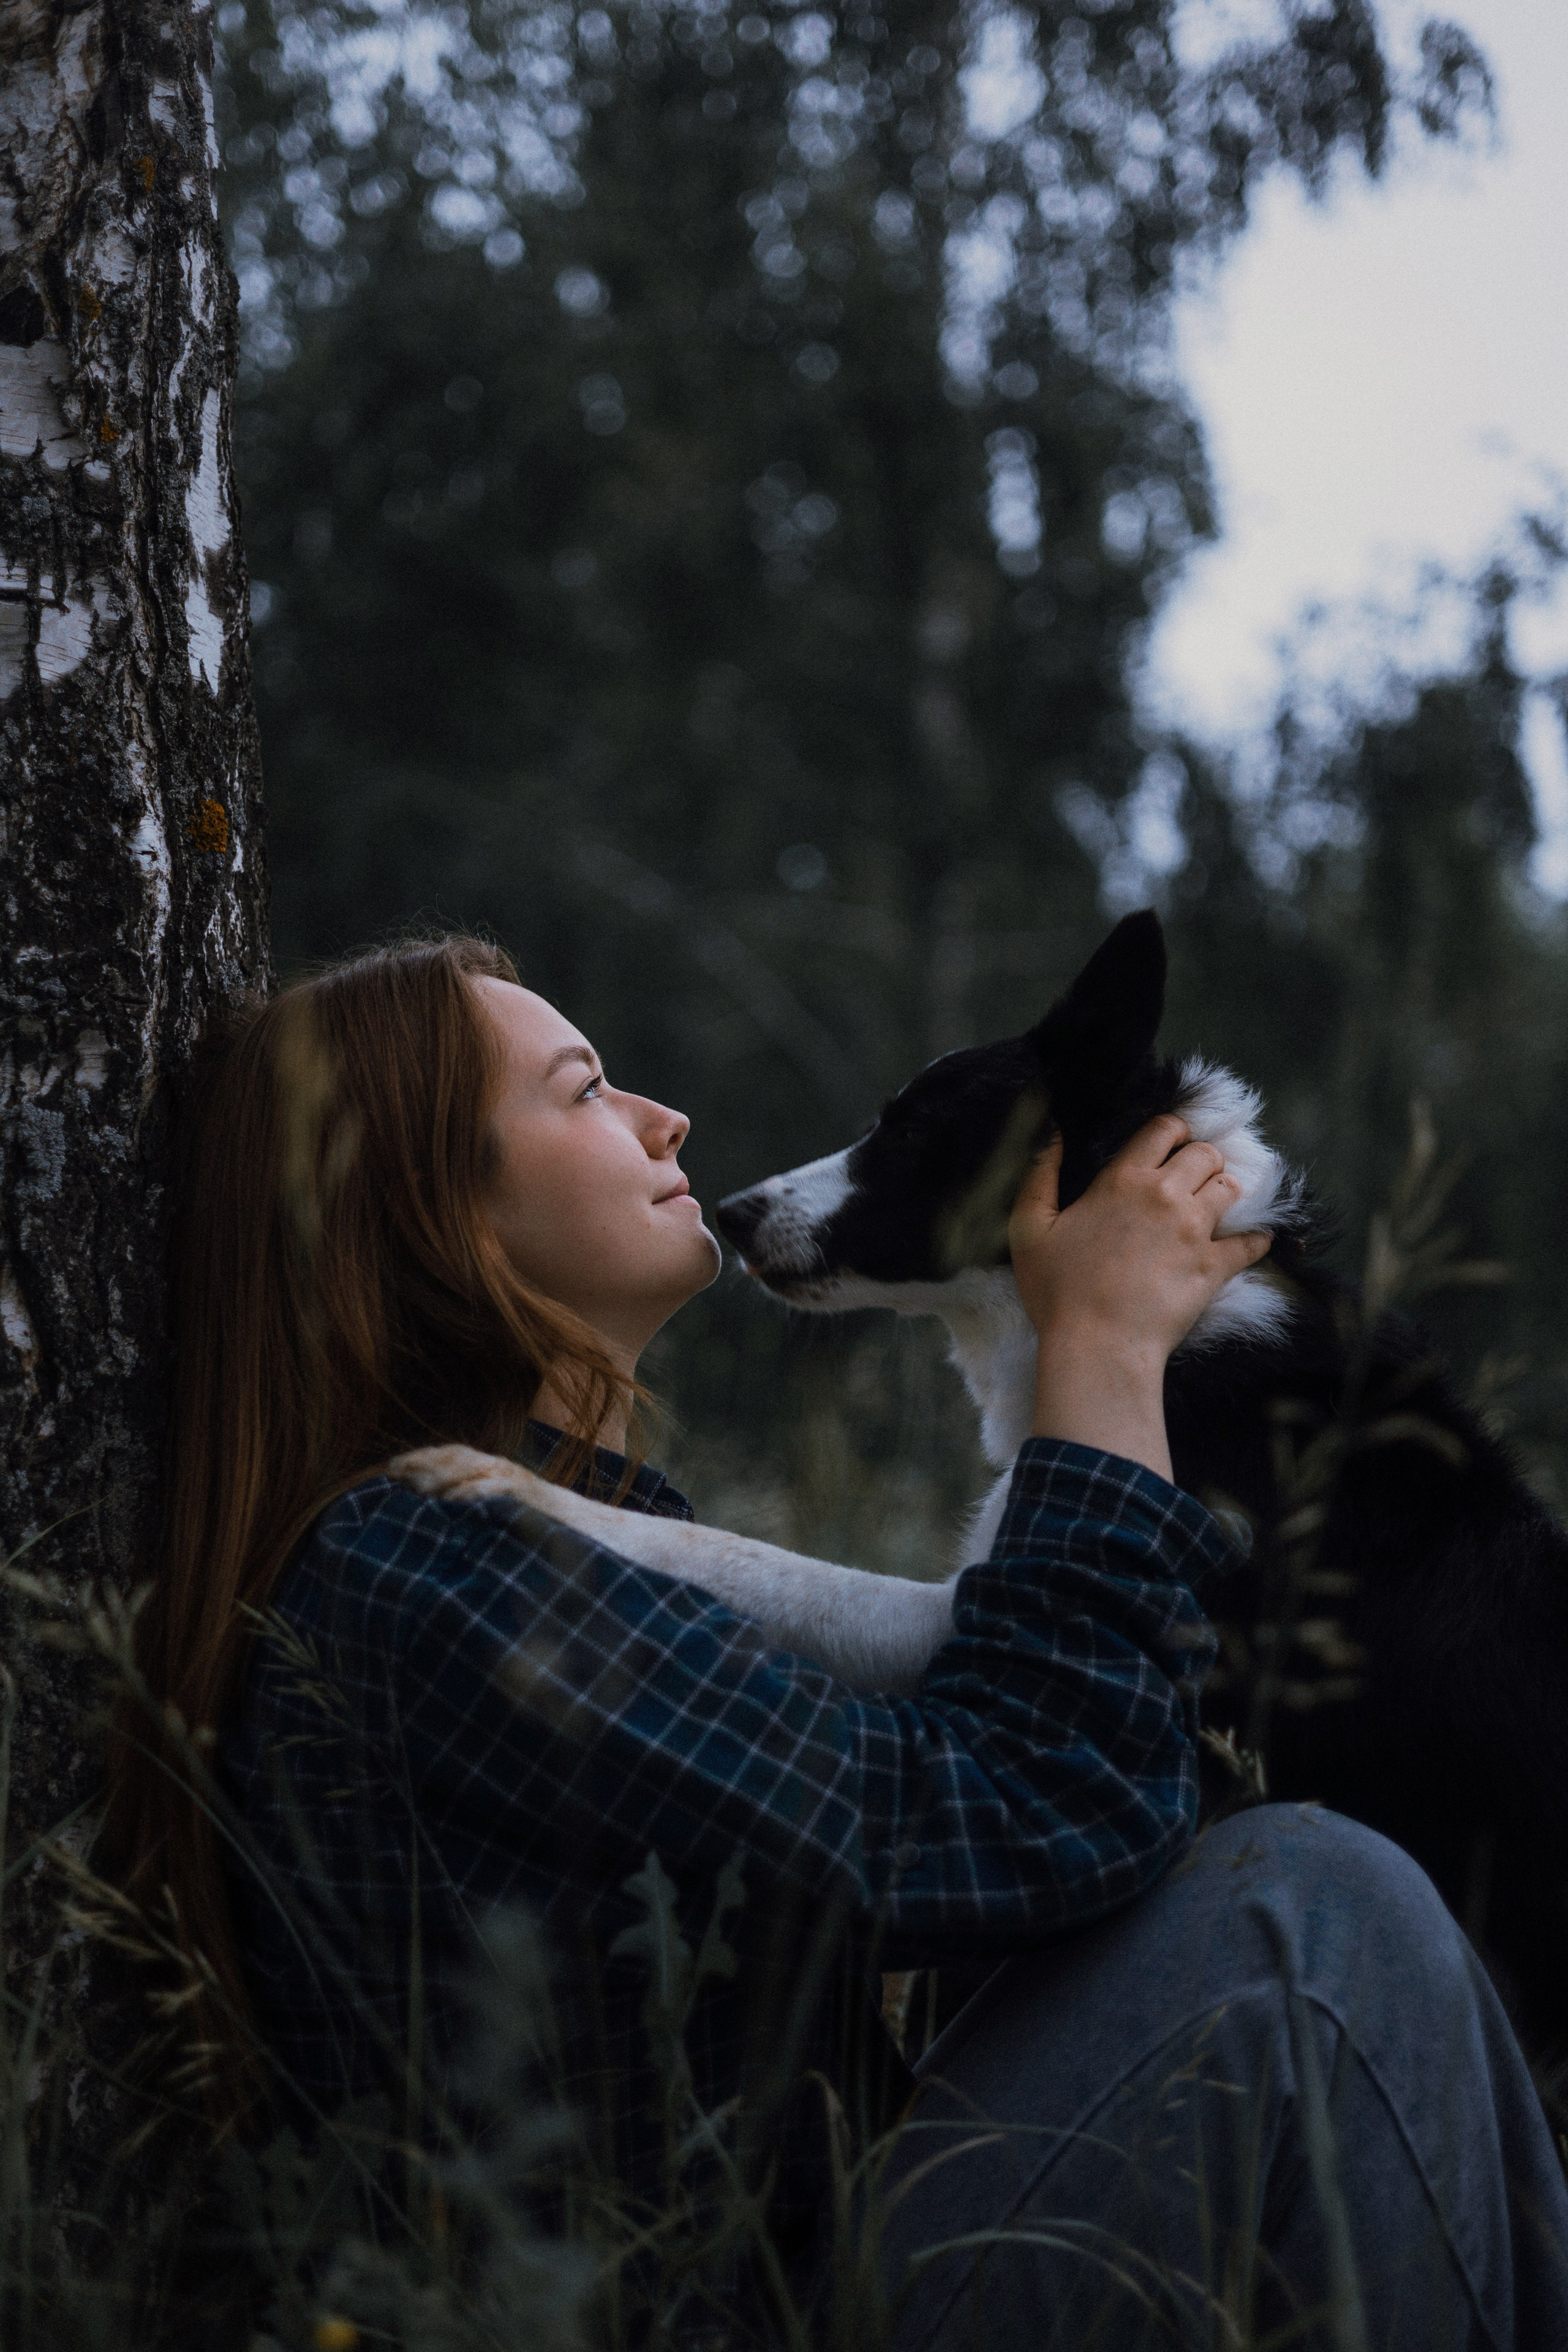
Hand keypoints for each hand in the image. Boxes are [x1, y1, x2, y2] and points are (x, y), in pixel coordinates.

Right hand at [1009, 1118, 1271, 1478]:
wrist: (1097, 1347)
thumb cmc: (1057, 1292)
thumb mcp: (1029, 1229)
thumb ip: (1038, 1175)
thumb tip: (1051, 1131)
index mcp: (1122, 1180)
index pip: (1164, 1129)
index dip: (1172, 1130)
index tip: (1170, 1144)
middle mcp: (1165, 1195)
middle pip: (1205, 1154)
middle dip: (1202, 1160)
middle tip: (1192, 1178)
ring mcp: (1194, 1230)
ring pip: (1231, 1189)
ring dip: (1226, 1192)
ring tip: (1215, 1205)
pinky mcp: (1214, 1266)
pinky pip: (1251, 1242)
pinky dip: (1257, 1239)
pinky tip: (1256, 1239)